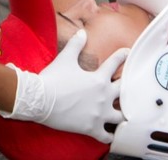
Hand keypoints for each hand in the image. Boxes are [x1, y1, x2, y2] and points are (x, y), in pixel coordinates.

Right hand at [4, 30, 127, 142]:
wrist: (39, 100)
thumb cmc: (53, 78)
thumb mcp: (65, 58)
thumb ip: (76, 44)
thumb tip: (82, 32)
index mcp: (99, 78)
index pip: (115, 63)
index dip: (123, 56)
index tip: (128, 52)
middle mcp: (103, 96)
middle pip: (124, 92)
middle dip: (126, 90)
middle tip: (128, 88)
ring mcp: (99, 113)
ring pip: (120, 116)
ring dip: (121, 114)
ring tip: (122, 114)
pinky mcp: (92, 128)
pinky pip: (107, 135)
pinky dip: (110, 135)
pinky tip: (111, 134)